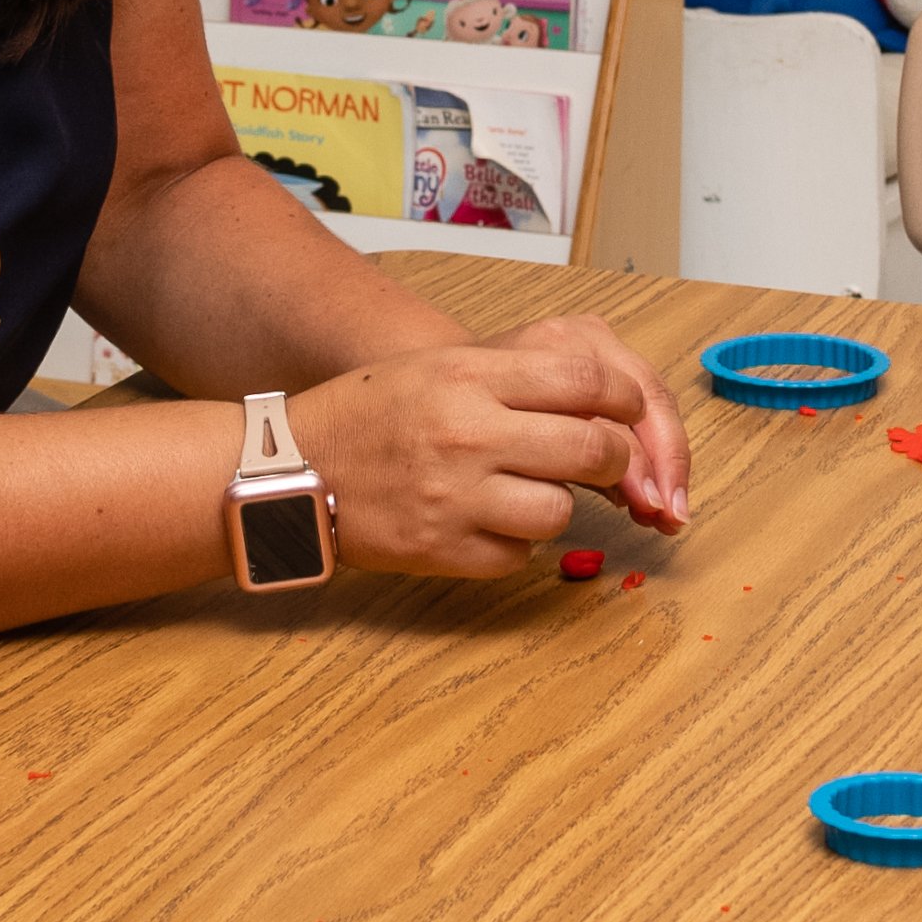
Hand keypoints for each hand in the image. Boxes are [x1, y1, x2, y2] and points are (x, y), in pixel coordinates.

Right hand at [303, 317, 687, 576]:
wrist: (292, 472)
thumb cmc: (368, 412)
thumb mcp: (438, 367)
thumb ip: (514, 377)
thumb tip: (599, 400)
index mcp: (468, 377)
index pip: (586, 383)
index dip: (625, 399)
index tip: (629, 410)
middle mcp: (468, 434)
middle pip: (592, 451)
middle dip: (612, 459)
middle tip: (601, 461)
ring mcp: (457, 498)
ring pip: (561, 511)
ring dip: (556, 504)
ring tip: (523, 490)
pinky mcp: (446, 551)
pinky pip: (519, 555)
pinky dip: (514, 543)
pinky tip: (485, 521)